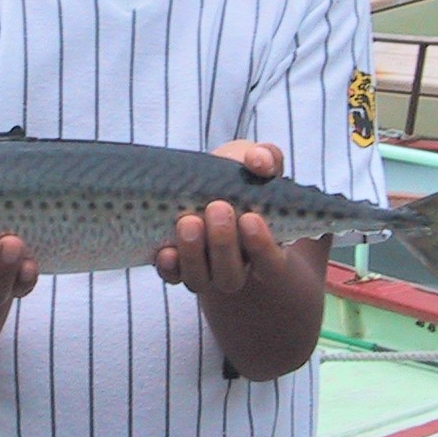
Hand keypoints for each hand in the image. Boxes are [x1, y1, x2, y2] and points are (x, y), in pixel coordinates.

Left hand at [155, 141, 287, 294]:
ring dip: (194, 254)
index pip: (271, 264)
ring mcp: (204, 271)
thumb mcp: (254, 161)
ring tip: (189, 221)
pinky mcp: (176, 268)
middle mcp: (235, 267)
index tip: (251, 218)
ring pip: (200, 279)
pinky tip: (165, 250)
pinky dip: (169, 266)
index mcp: (265, 248)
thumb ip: (266, 157)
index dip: (263, 247)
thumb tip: (258, 162)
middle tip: (218, 208)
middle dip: (223, 244)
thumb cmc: (236, 176)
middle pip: (232, 276)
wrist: (202, 185)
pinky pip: (171, 276)